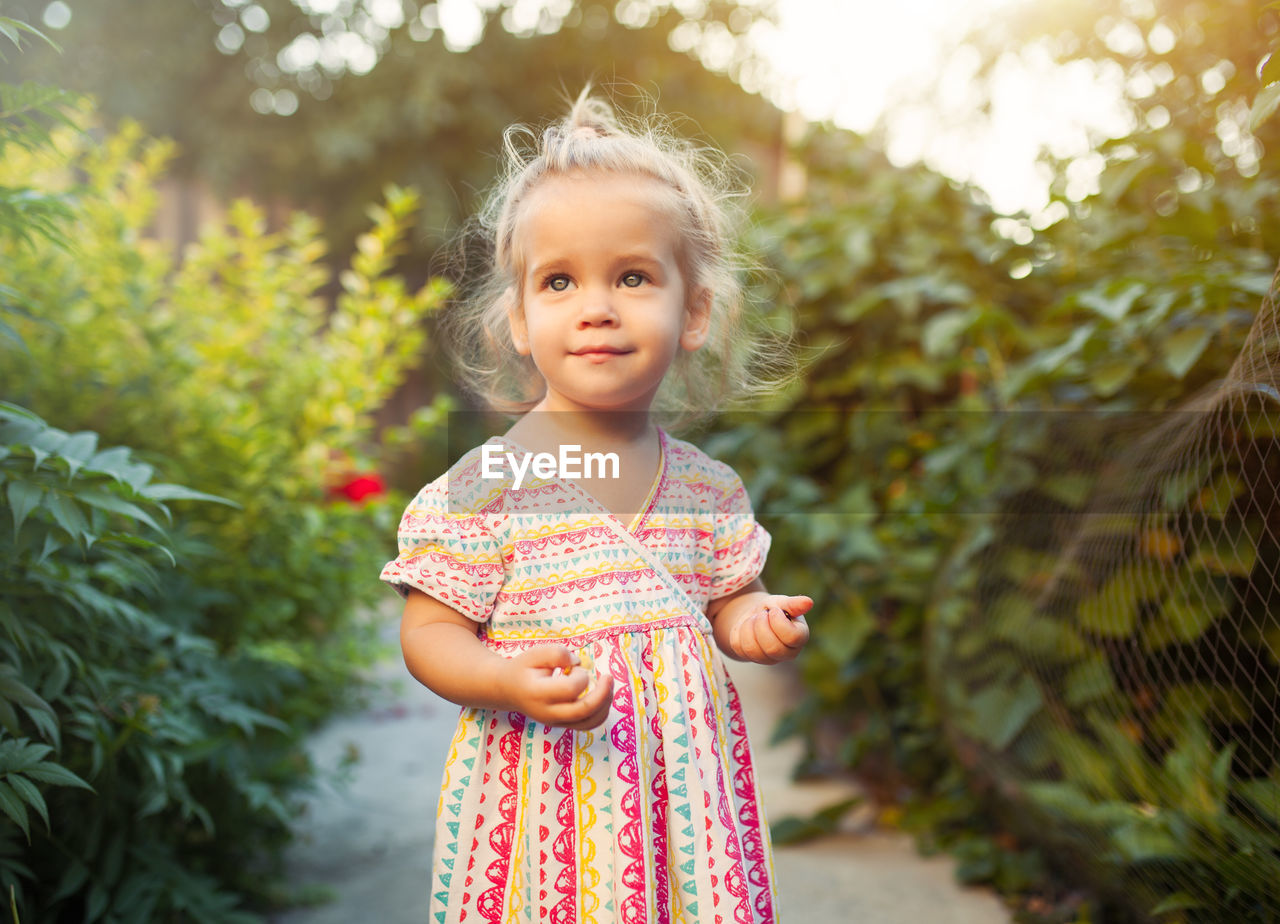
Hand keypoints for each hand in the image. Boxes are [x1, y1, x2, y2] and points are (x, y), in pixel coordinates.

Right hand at [500, 645, 614, 729]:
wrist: (508, 690)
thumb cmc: (524, 668)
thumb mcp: (535, 653)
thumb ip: (556, 653)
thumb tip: (578, 663)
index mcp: (538, 693)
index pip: (570, 689)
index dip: (580, 675)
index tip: (574, 666)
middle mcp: (547, 713)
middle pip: (583, 711)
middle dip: (603, 694)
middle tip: (608, 676)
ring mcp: (555, 722)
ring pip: (589, 722)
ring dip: (605, 704)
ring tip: (608, 685)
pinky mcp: (562, 725)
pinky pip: (587, 725)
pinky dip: (600, 712)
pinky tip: (601, 696)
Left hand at [725, 594, 811, 664]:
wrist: (754, 614)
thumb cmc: (772, 609)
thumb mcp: (781, 602)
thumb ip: (793, 604)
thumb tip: (809, 602)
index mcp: (800, 636)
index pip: (793, 637)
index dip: (778, 622)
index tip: (773, 611)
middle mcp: (788, 652)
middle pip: (773, 648)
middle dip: (762, 626)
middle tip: (762, 614)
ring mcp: (771, 659)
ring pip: (755, 650)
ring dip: (751, 627)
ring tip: (756, 618)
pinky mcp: (754, 658)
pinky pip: (744, 648)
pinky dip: (742, 631)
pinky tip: (748, 626)